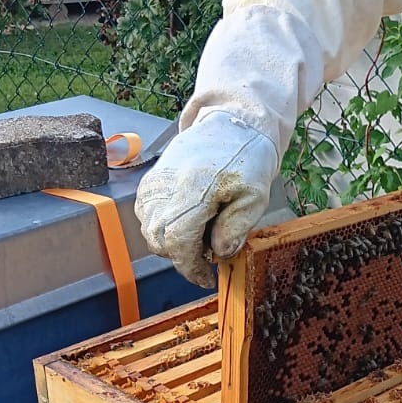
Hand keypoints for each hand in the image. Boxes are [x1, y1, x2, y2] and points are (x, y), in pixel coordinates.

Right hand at [135, 113, 280, 286]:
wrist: (231, 125)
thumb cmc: (246, 159)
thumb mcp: (255, 196)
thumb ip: (237, 227)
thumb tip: (219, 253)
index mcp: (193, 189)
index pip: (177, 241)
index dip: (190, 267)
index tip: (208, 277)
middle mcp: (165, 186)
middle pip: (158, 240)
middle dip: (183, 256)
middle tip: (210, 252)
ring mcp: (153, 183)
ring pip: (150, 231)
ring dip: (173, 242)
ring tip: (203, 232)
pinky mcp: (149, 181)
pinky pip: (146, 216)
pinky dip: (164, 227)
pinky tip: (189, 220)